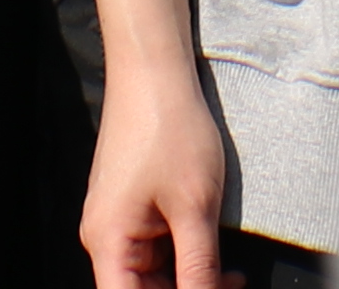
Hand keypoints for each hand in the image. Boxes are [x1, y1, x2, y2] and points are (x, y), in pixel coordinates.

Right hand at [76, 50, 238, 281]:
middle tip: (230, 288)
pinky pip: (157, 253)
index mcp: (109, 242)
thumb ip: (199, 270)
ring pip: (153, 277)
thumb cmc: (168, 128)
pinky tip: (220, 263)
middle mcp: (104, 237)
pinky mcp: (131, 210)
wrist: (153, 72)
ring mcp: (117, 223)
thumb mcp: (195, 209)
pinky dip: (188, 261)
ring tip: (233, 279)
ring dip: (192, 282)